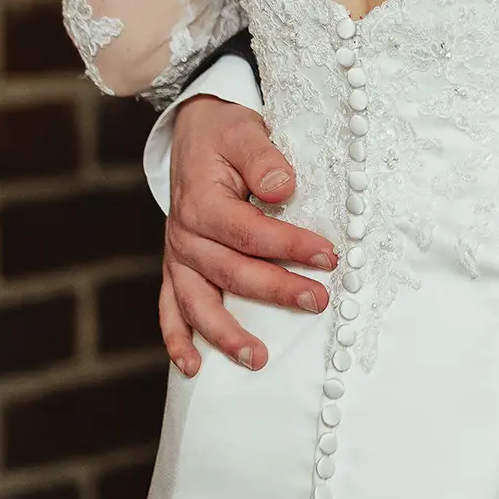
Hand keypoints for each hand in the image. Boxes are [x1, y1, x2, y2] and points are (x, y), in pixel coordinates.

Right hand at [160, 95, 337, 376]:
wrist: (193, 132)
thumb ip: (263, 159)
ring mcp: (178, 256)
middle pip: (232, 272)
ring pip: (198, 302)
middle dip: (277, 290)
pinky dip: (177, 339)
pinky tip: (193, 366)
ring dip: (226, 333)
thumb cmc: (224, 134)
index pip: (252, 233)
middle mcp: (185, 235)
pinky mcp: (176, 267)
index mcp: (202, 203)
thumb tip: (283, 187)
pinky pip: (170, 308)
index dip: (291, 246)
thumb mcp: (245, 133)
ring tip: (257, 358)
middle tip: (317, 301)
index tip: (329, 256)